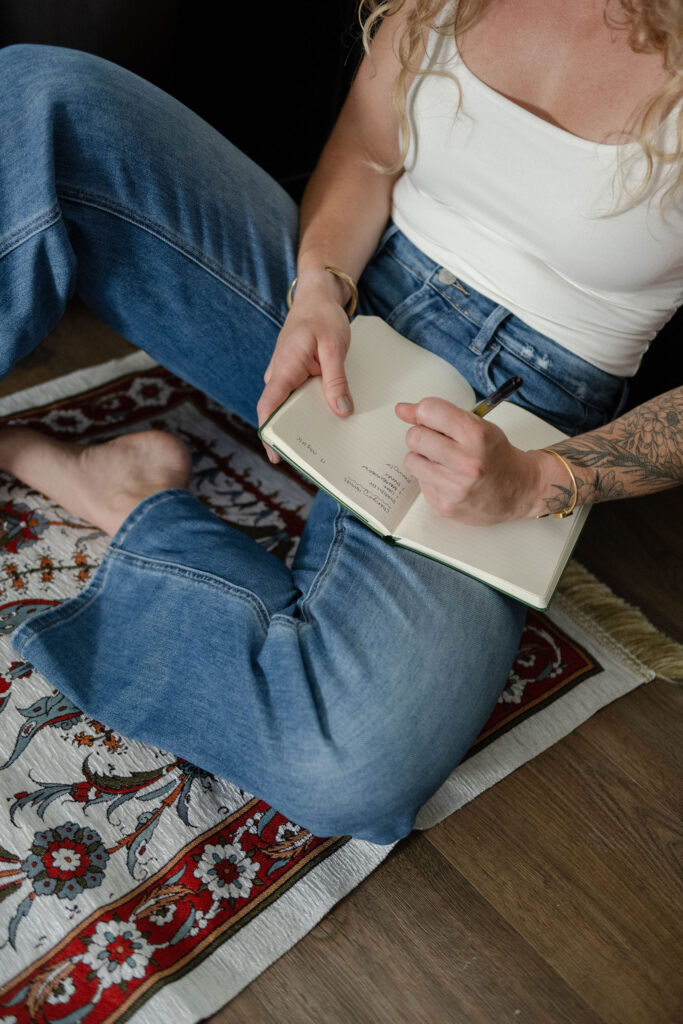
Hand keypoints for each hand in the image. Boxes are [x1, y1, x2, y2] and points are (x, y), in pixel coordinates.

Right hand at [256, 271, 353, 462]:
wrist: (317, 297)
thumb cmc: (323, 317)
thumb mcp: (334, 347)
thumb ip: (336, 380)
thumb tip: (341, 411)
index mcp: (284, 369)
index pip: (268, 407)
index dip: (269, 433)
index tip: (276, 455)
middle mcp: (279, 376)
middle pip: (279, 413)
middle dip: (291, 436)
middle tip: (312, 460)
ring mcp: (286, 376)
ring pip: (290, 407)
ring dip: (302, 425)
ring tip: (324, 447)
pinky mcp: (295, 375)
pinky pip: (299, 398)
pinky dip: (310, 410)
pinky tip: (329, 421)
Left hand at [395, 397, 543, 524]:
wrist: (520, 492)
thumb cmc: (498, 456)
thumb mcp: (479, 427)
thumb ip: (442, 415)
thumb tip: (402, 410)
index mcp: (476, 435)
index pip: (429, 411)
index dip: (422, 412)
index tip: (424, 417)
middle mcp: (466, 462)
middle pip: (415, 437)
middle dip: (421, 435)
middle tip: (436, 442)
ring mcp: (455, 487)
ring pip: (411, 460)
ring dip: (422, 458)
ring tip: (442, 462)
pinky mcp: (445, 506)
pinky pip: (420, 483)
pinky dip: (430, 478)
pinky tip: (449, 480)